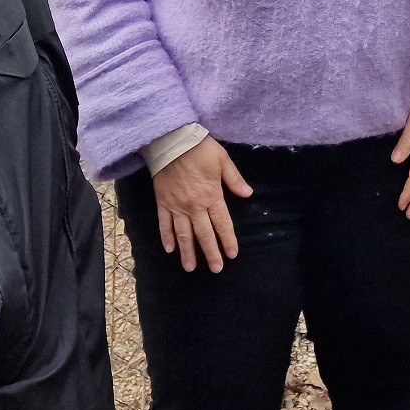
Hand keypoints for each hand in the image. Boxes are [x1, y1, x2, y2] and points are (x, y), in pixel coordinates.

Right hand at [151, 137, 253, 271]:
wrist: (171, 141)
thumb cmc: (200, 148)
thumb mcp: (223, 160)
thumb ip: (235, 179)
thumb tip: (248, 194)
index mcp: (211, 196)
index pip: (222, 223)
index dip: (227, 240)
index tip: (232, 254)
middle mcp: (194, 206)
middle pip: (203, 234)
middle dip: (210, 253)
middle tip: (215, 269)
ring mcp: (176, 206)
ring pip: (183, 234)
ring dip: (187, 252)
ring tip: (190, 268)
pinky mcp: (162, 202)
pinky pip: (164, 224)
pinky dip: (167, 237)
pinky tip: (170, 249)